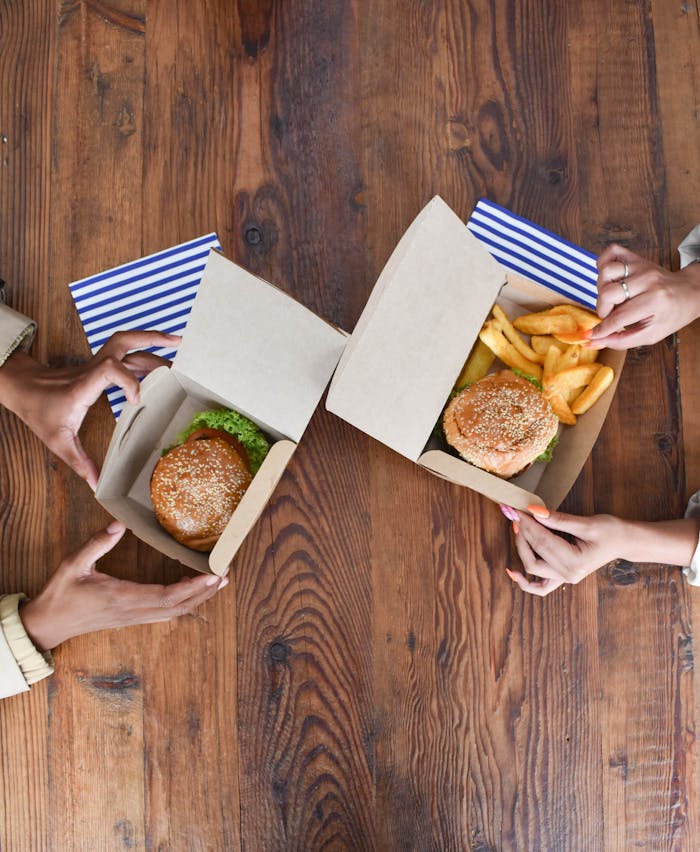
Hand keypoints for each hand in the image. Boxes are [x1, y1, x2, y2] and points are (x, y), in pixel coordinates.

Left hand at [0, 330, 179, 488]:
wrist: (23, 389)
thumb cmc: (40, 412)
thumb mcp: (58, 441)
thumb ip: (80, 462)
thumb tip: (97, 485)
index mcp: (84, 385)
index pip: (111, 368)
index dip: (129, 381)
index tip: (137, 401)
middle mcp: (93, 369)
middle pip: (124, 342)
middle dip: (152, 338)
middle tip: (177, 341)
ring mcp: (96, 365)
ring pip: (126, 345)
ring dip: (151, 343)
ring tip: (176, 347)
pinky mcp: (99, 367)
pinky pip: (125, 356)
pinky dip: (143, 356)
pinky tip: (157, 366)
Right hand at [19, 522, 226, 650]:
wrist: (47, 625)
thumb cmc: (60, 594)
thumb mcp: (73, 564)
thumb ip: (97, 544)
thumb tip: (119, 524)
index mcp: (121, 597)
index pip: (165, 596)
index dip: (193, 587)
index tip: (214, 576)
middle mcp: (132, 610)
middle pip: (178, 607)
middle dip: (205, 593)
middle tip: (226, 575)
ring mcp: (133, 617)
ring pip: (173, 612)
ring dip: (197, 598)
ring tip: (217, 581)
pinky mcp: (131, 618)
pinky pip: (163, 612)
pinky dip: (182, 601)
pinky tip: (190, 588)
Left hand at [500, 504, 625, 595]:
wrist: (624, 542)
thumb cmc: (610, 531)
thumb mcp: (586, 523)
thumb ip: (558, 519)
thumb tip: (534, 511)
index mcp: (575, 562)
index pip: (543, 542)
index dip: (527, 524)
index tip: (516, 509)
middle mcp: (568, 574)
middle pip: (535, 554)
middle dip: (522, 532)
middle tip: (514, 513)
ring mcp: (565, 578)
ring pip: (533, 567)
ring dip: (521, 548)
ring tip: (517, 528)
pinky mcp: (563, 577)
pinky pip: (540, 587)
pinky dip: (525, 582)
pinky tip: (512, 572)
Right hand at [588, 244, 699, 348]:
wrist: (689, 292)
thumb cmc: (672, 315)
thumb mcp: (652, 335)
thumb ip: (623, 341)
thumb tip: (596, 341)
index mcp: (655, 301)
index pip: (619, 317)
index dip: (602, 329)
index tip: (592, 335)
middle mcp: (647, 280)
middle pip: (608, 293)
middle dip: (602, 309)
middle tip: (609, 315)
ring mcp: (641, 266)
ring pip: (606, 272)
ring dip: (601, 288)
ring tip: (611, 297)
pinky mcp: (636, 258)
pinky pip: (611, 251)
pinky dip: (603, 262)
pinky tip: (609, 278)